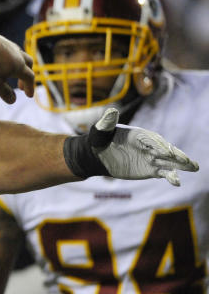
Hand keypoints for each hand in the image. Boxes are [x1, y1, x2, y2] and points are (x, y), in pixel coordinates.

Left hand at [0, 30, 34, 103]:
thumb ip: (4, 92)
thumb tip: (13, 100)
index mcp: (18, 65)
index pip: (29, 77)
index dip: (30, 87)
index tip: (28, 95)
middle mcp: (16, 53)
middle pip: (28, 63)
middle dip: (26, 75)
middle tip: (20, 86)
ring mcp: (8, 44)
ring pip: (19, 54)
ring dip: (18, 65)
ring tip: (10, 73)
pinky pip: (9, 49)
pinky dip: (9, 57)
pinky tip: (0, 61)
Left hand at [64, 108, 198, 184]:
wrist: (98, 155)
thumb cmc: (100, 140)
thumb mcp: (101, 131)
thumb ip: (107, 123)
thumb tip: (111, 111)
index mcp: (140, 135)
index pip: (152, 140)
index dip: (158, 145)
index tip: (165, 152)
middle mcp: (149, 146)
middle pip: (166, 149)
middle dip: (176, 154)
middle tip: (187, 161)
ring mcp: (151, 157)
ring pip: (169, 161)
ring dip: (181, 165)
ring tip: (194, 168)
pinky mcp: (150, 169)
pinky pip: (163, 172)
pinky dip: (170, 177)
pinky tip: (177, 182)